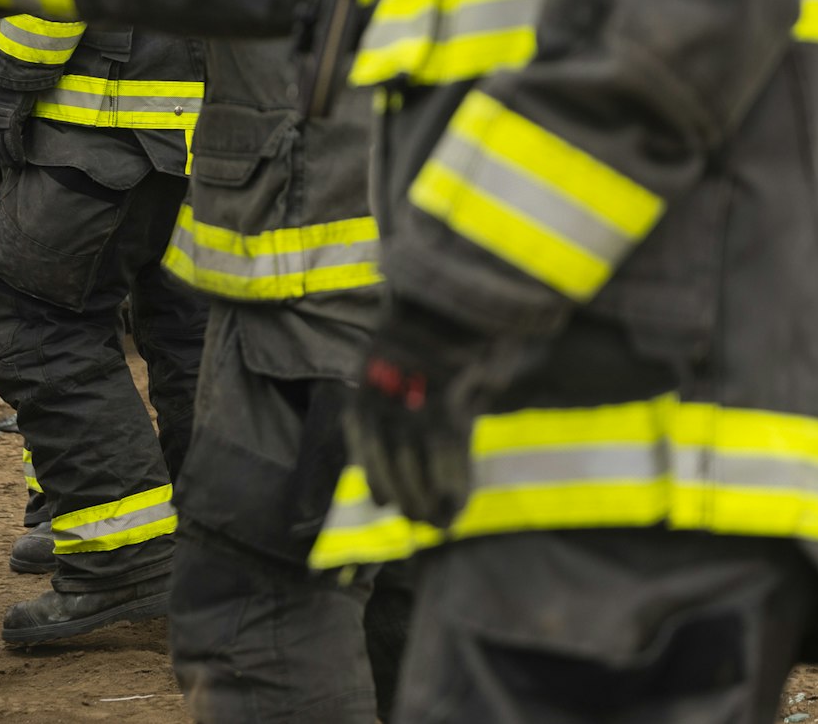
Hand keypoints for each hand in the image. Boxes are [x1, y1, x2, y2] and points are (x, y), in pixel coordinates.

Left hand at [0, 83, 31, 171]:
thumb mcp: (9, 103)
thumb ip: (9, 115)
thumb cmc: (18, 87)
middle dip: (3, 157)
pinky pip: (12, 142)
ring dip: (11, 159)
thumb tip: (16, 127)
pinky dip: (16, 154)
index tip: (4, 158)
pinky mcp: (10, 121)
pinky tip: (21, 161)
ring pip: (3, 146)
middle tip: (12, 167)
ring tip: (18, 167)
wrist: (20, 75)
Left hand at [346, 302, 498, 529]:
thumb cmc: (433, 316)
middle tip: (413, 520)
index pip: (361, 436)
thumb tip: (427, 406)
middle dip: (401, 494)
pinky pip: (446, 459)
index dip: (372, 470)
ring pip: (414, 467)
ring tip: (434, 525)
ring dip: (425, 500)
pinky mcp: (443, 410)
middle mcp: (383, 399)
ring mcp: (411, 407)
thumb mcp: (405, 347)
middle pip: (387, 460)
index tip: (380, 500)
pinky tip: (455, 507)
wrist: (446, 293)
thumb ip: (407, 379)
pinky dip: (451, 486)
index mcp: (368, 381)